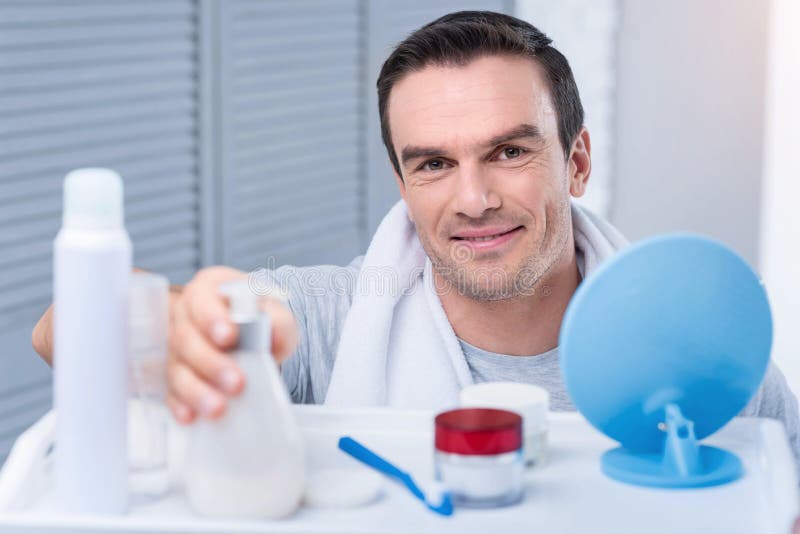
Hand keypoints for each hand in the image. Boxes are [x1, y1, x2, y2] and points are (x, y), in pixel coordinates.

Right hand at [167, 266, 298, 423]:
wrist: (253, 338)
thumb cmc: (261, 320)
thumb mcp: (277, 315)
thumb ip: (278, 321)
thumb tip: (273, 332)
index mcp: (210, 289)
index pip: (203, 300)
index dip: (213, 319)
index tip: (229, 337)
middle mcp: (186, 315)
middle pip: (186, 338)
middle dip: (211, 363)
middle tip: (236, 383)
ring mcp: (175, 346)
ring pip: (176, 367)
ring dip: (196, 389)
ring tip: (219, 407)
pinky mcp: (173, 374)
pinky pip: (170, 391)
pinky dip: (180, 404)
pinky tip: (191, 416)